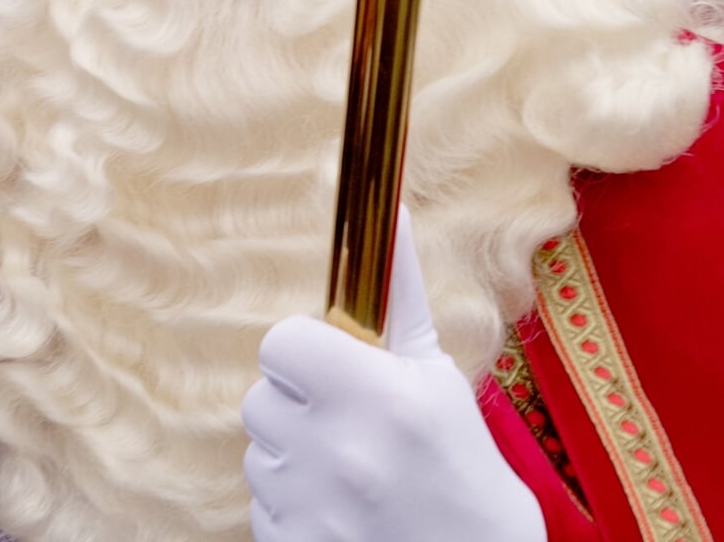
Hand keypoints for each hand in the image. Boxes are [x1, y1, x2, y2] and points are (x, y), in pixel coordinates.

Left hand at [242, 208, 545, 541]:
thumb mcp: (439, 380)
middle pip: (262, 398)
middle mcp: (338, 452)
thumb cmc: (464, 470)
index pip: (282, 342)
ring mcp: (311, 508)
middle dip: (300, 406)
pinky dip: (294, 506)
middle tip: (353, 426)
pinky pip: (262, 504)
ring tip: (354, 474)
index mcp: (379, 397)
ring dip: (295, 457)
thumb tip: (394, 211)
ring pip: (259, 452)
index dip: (306, 352)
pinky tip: (343, 512)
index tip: (336, 368)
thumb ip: (401, 297)